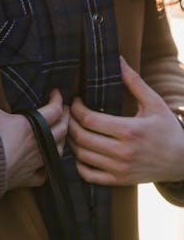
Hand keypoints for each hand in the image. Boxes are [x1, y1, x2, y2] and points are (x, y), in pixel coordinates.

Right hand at [0, 52, 69, 189]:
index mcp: (31, 125)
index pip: (55, 110)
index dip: (58, 99)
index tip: (55, 92)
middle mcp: (38, 144)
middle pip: (62, 130)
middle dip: (65, 118)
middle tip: (63, 110)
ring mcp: (34, 163)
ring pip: (58, 151)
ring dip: (60, 140)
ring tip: (58, 132)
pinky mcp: (26, 178)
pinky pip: (44, 174)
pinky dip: (47, 167)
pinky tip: (45, 163)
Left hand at [69, 56, 183, 185]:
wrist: (183, 161)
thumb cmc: (166, 128)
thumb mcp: (153, 102)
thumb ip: (133, 81)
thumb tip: (117, 59)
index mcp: (129, 130)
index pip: (88, 119)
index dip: (75, 107)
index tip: (75, 99)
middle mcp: (122, 152)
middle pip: (81, 137)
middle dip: (69, 121)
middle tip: (67, 111)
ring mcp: (119, 169)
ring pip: (81, 155)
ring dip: (70, 140)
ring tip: (71, 126)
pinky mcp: (119, 181)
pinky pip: (88, 175)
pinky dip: (78, 163)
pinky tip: (79, 149)